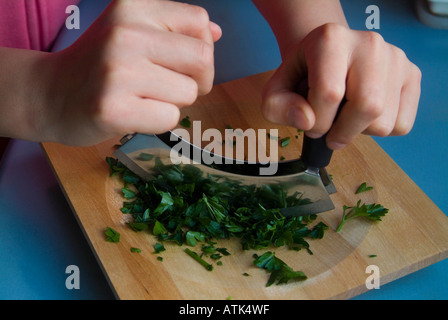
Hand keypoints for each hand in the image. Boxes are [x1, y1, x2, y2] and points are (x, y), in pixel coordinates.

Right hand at [42, 0, 220, 145]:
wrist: (52, 94)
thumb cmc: (101, 64)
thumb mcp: (131, 31)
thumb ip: (175, 29)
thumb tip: (216, 33)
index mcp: (133, 7)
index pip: (200, 22)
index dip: (201, 47)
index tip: (180, 62)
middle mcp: (125, 32)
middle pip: (203, 58)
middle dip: (199, 79)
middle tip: (172, 87)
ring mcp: (118, 71)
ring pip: (189, 92)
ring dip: (174, 102)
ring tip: (143, 98)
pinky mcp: (113, 108)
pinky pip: (170, 118)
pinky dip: (159, 121)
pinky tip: (133, 114)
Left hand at [260, 23, 420, 149]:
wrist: (327, 55)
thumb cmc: (302, 75)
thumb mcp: (276, 91)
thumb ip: (278, 108)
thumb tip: (308, 122)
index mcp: (331, 39)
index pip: (329, 94)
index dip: (316, 122)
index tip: (310, 123)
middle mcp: (369, 43)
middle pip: (367, 107)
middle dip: (342, 132)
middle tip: (328, 131)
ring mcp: (396, 58)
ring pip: (384, 122)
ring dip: (359, 132)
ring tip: (344, 114)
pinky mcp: (412, 75)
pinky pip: (401, 125)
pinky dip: (379, 131)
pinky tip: (362, 114)